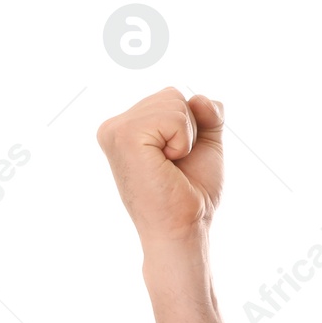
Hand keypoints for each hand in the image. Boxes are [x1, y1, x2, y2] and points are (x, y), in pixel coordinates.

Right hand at [96, 87, 225, 249]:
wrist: (184, 227)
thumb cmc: (192, 193)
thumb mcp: (205, 143)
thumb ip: (206, 113)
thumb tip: (198, 97)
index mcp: (128, 127)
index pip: (172, 97)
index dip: (192, 127)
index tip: (177, 159)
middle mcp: (114, 126)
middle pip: (173, 95)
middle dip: (190, 129)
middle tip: (174, 165)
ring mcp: (114, 130)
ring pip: (174, 102)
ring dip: (187, 137)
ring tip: (169, 166)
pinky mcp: (123, 136)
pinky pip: (174, 116)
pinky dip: (183, 141)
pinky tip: (166, 164)